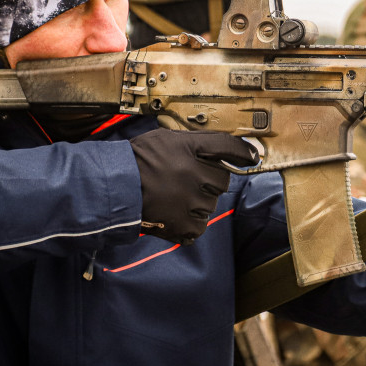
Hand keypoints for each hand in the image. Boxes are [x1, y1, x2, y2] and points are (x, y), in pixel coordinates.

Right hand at [130, 129, 257, 244]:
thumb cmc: (137, 162)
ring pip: (211, 204)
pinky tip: (173, 214)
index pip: (226, 146)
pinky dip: (190, 223)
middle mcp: (193, 174)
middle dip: (209, 180)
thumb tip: (222, 148)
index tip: (252, 156)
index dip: (243, 151)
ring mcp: (190, 201)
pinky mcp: (183, 225)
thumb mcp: (165, 139)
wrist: (113, 188)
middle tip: (185, 180)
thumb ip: (194, 142)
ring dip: (198, 202)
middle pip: (222, 179)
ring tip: (173, 197)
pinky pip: (200, 225)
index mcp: (188, 149)